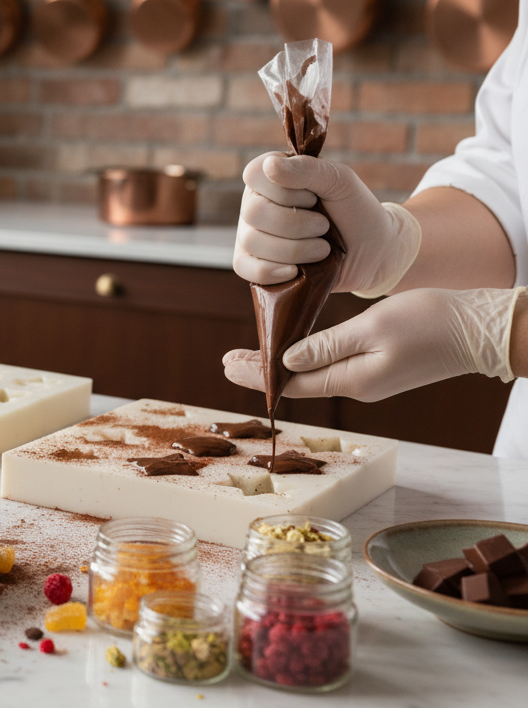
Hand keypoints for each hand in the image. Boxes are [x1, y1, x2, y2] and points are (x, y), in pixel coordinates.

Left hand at [223, 288, 521, 402]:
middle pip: (297, 382)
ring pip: (312, 375)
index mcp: (353, 379)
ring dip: (280, 365)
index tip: (228, 365)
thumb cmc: (431, 322)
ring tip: (250, 357)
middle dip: (261, 371)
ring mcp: (369, 379)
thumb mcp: (373, 328)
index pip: (291, 383)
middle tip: (227, 361)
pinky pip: (331, 367)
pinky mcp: (379, 368)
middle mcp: (357, 385)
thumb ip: (328, 345)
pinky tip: (293, 351)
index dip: (257, 375)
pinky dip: (305, 359)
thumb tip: (287, 360)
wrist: (480, 330)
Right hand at [235, 152, 419, 295]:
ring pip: (252, 242)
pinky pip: (245, 269)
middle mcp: (255, 205)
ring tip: (322, 249)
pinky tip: (296, 271)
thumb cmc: (354, 210)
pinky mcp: (255, 266)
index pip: (254, 175)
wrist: (371, 252)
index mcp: (271, 179)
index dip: (284, 191)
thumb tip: (270, 165)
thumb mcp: (340, 181)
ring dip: (294, 249)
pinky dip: (273, 271)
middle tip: (324, 226)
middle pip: (253, 212)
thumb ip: (308, 169)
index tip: (313, 197)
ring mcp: (251, 236)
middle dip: (295, 224)